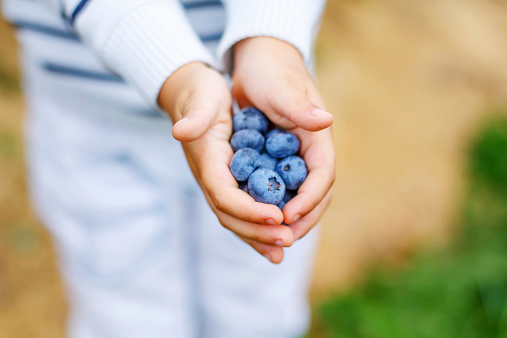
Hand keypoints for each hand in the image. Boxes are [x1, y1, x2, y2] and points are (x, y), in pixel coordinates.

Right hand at [159, 62, 294, 262]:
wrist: (190, 94)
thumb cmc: (200, 93)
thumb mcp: (201, 99)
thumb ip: (193, 116)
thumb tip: (180, 131)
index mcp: (206, 162)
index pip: (224, 196)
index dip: (250, 210)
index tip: (278, 216)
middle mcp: (211, 179)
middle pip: (231, 216)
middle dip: (258, 231)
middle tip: (287, 239)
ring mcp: (219, 183)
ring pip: (236, 219)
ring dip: (258, 237)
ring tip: (282, 250)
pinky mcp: (228, 182)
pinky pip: (242, 210)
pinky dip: (257, 226)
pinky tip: (275, 237)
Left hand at [232, 37, 334, 240]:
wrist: (260, 61)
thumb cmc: (272, 71)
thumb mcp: (284, 88)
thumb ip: (301, 107)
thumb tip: (325, 121)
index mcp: (318, 138)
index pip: (324, 175)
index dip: (310, 199)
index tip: (290, 216)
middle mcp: (309, 152)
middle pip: (315, 194)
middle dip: (302, 219)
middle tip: (282, 239)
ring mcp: (294, 158)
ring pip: (298, 197)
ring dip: (289, 221)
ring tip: (272, 241)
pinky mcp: (278, 161)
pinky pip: (279, 190)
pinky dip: (271, 207)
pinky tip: (257, 222)